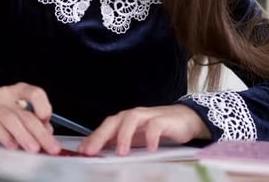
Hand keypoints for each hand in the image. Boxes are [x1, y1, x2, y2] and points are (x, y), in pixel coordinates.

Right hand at [0, 82, 60, 153]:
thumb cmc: (5, 109)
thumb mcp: (21, 110)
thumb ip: (35, 120)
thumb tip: (47, 133)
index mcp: (22, 90)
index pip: (36, 94)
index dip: (44, 107)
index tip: (47, 121)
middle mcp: (8, 95)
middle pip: (26, 115)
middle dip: (40, 133)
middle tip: (50, 147)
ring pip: (12, 121)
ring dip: (25, 137)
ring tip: (34, 149)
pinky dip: (7, 138)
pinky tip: (14, 146)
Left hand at [78, 105, 209, 155]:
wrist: (186, 119)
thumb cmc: (158, 129)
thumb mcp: (136, 138)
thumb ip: (118, 142)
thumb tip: (98, 152)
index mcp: (125, 120)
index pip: (105, 127)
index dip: (93, 137)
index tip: (82, 151)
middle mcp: (134, 116)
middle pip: (114, 121)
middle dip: (102, 135)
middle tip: (93, 151)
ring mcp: (149, 116)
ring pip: (132, 119)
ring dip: (125, 135)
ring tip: (121, 152)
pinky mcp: (164, 120)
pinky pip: (156, 125)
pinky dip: (152, 136)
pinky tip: (150, 148)